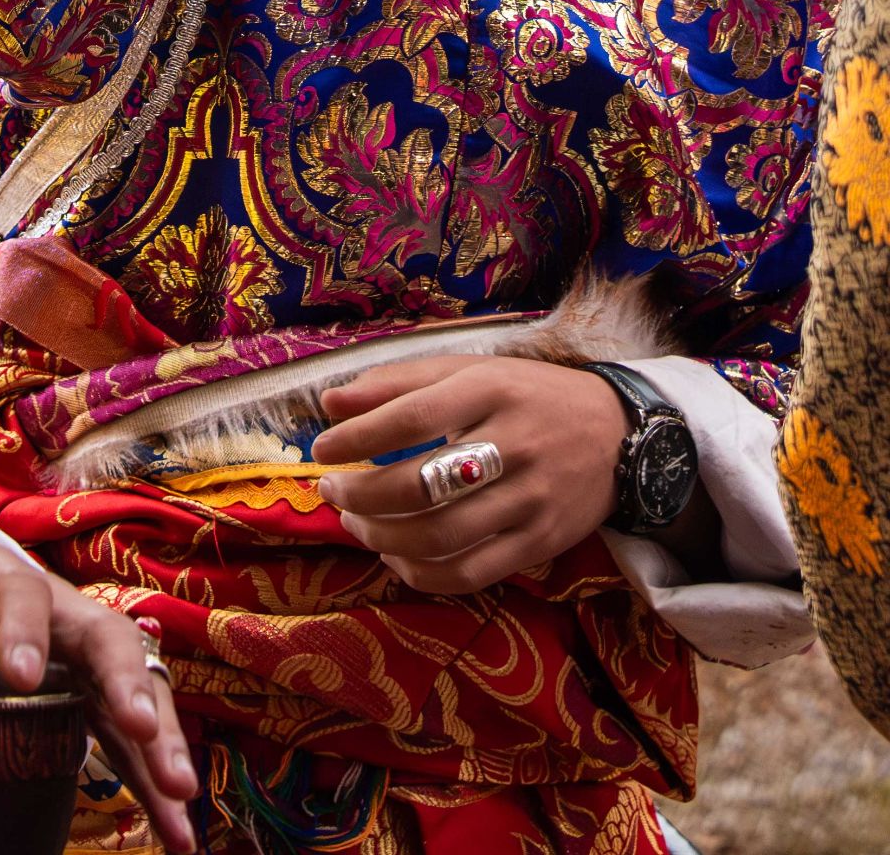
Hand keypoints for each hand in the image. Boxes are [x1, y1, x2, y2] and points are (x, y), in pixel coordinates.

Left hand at [0, 520, 198, 852]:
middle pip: (102, 638)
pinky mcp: (80, 695)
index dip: (24, 631)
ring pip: (130, 688)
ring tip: (178, 800)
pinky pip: (124, 732)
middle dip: (125, 685)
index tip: (22, 677)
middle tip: (141, 732)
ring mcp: (73, 654)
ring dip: (159, 741)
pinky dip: (151, 776)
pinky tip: (174, 832)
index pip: (16, 593)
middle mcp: (51, 610)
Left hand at [311, 355, 627, 593]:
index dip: (357, 437)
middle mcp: (516, 444)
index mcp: (492, 391)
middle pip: (421, 485)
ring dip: (381, 536)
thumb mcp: (469, 372)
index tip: (322, 448)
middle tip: (333, 490)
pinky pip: (469, 572)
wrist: (622, 435)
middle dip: (361, 494)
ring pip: (440, 535)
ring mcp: (532, 499)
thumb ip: (397, 383)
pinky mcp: (542, 542)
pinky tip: (395, 554)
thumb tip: (330, 402)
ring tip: (356, 522)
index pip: (413, 417)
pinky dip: (419, 571)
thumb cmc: (527, 397)